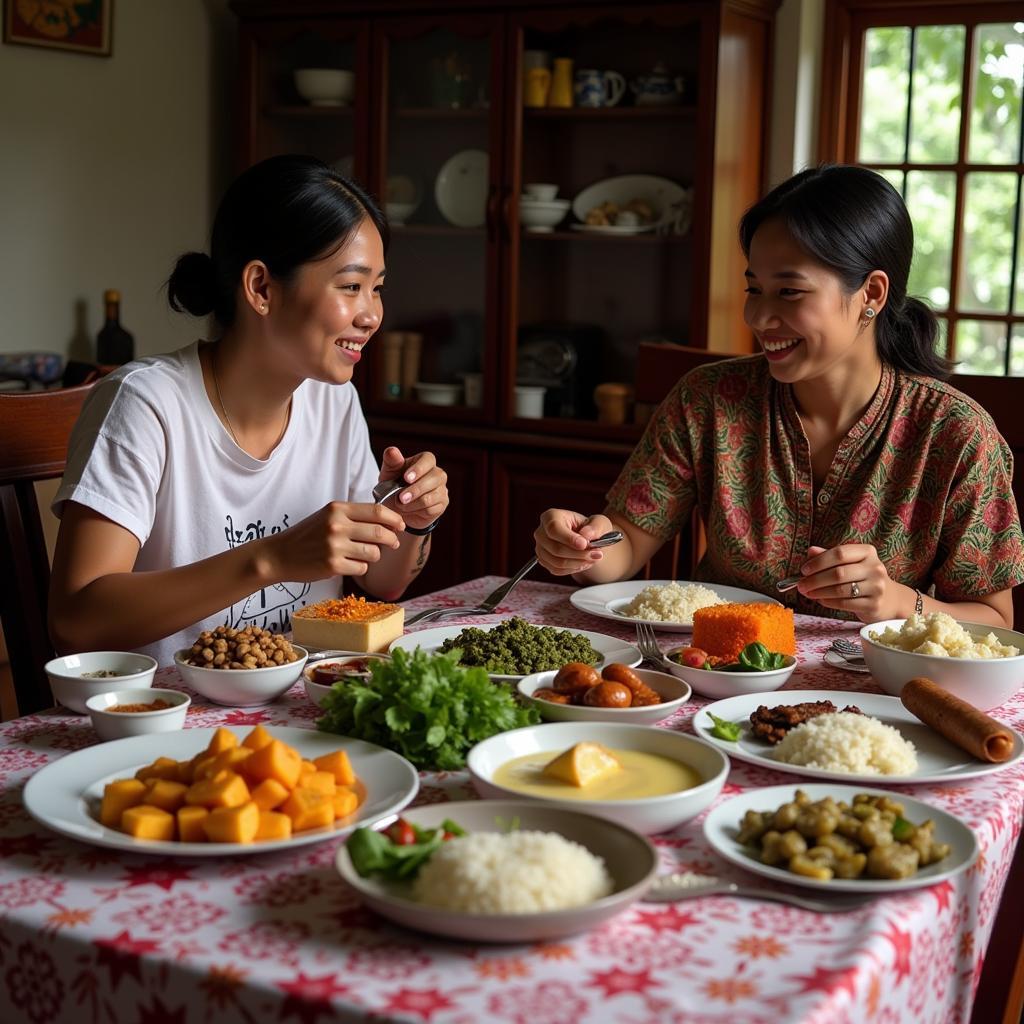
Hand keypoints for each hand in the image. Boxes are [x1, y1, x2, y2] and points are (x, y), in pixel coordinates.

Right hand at [263, 501, 403, 580]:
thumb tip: (387, 520)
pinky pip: (362, 568)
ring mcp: (335, 546)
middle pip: (380, 532)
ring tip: (363, 555)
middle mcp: (337, 525)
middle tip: (394, 543)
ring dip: (374, 556)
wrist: (279, 555)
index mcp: (337, 509)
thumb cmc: (307, 535)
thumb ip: (354, 516)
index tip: (401, 525)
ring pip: (374, 552)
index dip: (394, 519)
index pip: (377, 511)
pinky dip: (360, 568)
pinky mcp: (333, 566)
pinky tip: (348, 564)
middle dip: (392, 539)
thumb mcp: (328, 516)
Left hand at [378, 447, 447, 530]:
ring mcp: (442, 489)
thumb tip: (392, 451)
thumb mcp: (389, 472)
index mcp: (425, 461)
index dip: (419, 468)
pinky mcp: (441, 504)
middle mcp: (437, 473)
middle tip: (401, 498)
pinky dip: (417, 511)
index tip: (406, 478)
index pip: (428, 459)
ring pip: (433, 496)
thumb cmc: (393, 484)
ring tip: (401, 505)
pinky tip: (409, 509)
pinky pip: (432, 509)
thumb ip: (391, 461)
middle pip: (435, 478)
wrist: (396, 506)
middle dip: (416, 489)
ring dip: (413, 503)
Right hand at [534, 510, 613, 575]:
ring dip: (578, 563)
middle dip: (579, 554)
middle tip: (597, 554)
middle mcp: (541, 532)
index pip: (554, 529)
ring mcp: (540, 548)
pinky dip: (573, 569)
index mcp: (551, 516)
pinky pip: (557, 570)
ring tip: (592, 558)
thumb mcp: (600, 523)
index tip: (584, 544)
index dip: (569, 539)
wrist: (586, 541)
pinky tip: (583, 562)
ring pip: (557, 562)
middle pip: (556, 548)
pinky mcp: (543, 561)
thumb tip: (586, 535)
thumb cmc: (590, 529)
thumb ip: (596, 527)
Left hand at [797, 544, 911, 621]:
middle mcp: (875, 567)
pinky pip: (845, 603)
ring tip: (807, 593)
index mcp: (868, 552)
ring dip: (819, 592)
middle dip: (815, 580)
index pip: (839, 553)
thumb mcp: (850, 563)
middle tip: (801, 585)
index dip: (818, 562)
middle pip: (838, 573)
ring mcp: (877, 587)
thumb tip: (811, 551)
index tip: (804, 570)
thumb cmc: (863, 578)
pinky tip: (821, 600)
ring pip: (840, 589)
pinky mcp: (874, 604)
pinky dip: (828, 602)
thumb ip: (830, 556)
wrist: (889, 599)